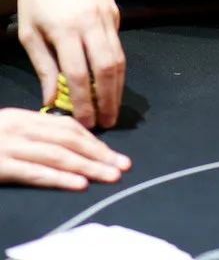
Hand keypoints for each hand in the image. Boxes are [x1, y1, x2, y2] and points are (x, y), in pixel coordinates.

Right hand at [0, 108, 129, 189]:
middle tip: (123, 165)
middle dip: (99, 153)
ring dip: (89, 167)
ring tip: (110, 176)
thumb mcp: (7, 128)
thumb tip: (64, 142)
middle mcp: (21, 129)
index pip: (68, 127)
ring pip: (59, 156)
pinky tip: (80, 184)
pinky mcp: (2, 166)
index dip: (93, 140)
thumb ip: (34, 132)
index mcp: (25, 118)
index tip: (112, 153)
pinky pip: (36, 173)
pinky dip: (61, 179)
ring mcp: (12, 147)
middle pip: (69, 140)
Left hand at [12, 0, 125, 128]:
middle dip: (108, 100)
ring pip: (119, 58)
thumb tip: (52, 101)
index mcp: (65, 29)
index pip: (78, 75)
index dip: (84, 103)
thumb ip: (43, 67)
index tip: (86, 124)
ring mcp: (106, 15)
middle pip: (106, 69)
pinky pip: (117, 43)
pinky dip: (117, 65)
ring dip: (118, 87)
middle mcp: (90, 22)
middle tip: (107, 122)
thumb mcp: (29, 33)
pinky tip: (111, 81)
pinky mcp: (115, 11)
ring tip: (113, 107)